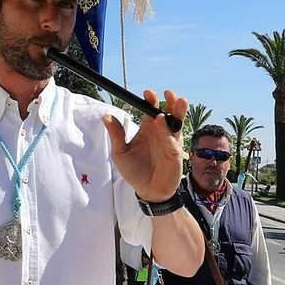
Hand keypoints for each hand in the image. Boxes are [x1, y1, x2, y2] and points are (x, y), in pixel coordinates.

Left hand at [103, 89, 187, 203]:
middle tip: (166, 93)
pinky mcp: (175, 152)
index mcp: (147, 129)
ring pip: (176, 122)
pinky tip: (163, 122)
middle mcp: (160, 132)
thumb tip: (106, 116)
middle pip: (168, 112)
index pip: (150, 110)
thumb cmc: (134, 172)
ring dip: (178, 111)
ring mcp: (169, 141)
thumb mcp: (120, 153)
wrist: (147, 191)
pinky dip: (168, 130)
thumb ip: (116, 134)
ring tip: (178, 100)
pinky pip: (172, 139)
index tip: (147, 93)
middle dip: (169, 101)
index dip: (150, 101)